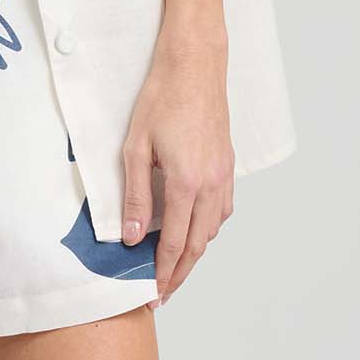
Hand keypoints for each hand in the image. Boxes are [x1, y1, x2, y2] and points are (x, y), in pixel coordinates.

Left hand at [119, 25, 234, 307]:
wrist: (194, 64)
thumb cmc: (161, 98)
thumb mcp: (135, 147)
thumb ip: (136, 196)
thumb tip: (131, 237)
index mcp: (186, 183)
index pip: (174, 244)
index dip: (163, 274)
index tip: (153, 295)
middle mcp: (211, 185)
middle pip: (198, 246)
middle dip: (180, 273)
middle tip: (163, 292)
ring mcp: (224, 175)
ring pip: (212, 230)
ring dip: (194, 251)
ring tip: (173, 263)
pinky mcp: (229, 164)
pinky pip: (222, 209)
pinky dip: (208, 227)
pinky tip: (194, 227)